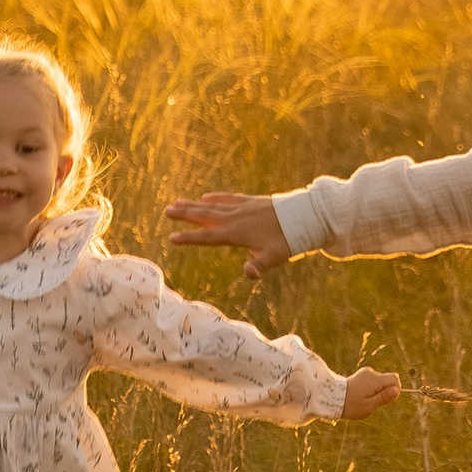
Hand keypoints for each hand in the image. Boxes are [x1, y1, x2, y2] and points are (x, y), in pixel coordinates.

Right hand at [164, 189, 291, 275]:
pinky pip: (228, 198)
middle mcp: (236, 218)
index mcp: (237, 234)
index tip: (171, 238)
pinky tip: (206, 197)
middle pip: (205, 216)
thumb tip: (249, 274)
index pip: (208, 237)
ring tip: (177, 202)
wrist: (305, 216)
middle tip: (166, 211)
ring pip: (212, 205)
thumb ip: (259, 267)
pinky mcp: (250, 201)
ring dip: (194, 205)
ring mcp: (242, 207)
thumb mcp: (274, 258)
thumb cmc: (288, 241)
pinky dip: (215, 198)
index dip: (189, 239)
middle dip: (185, 215)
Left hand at [339, 367, 400, 420]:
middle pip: (388, 379)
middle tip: (372, 401)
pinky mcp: (362, 374)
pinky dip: (371, 388)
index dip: (394, 390)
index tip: (383, 399)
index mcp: (374, 380)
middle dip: (385, 391)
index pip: (395, 379)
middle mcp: (371, 372)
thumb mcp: (369, 405)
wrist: (332, 398)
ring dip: (377, 390)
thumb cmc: (352, 405)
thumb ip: (384, 397)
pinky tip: (361, 394)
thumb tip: (397, 390)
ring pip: (381, 381)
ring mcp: (365, 372)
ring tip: (364, 398)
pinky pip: (374, 381)